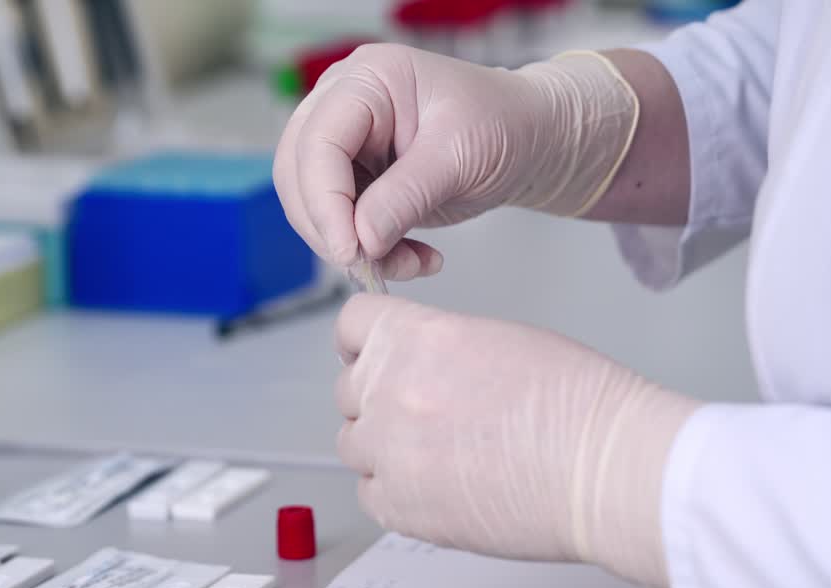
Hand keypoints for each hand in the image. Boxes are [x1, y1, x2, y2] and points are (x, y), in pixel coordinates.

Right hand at [274, 45, 638, 279]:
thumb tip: (360, 240)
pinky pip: (341, 226)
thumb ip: (405, 197)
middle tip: (370, 264)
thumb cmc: (506, 124)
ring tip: (408, 263)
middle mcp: (346, 105)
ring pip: (312, 207)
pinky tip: (414, 258)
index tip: (348, 249)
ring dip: (353, 248)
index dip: (324, 200)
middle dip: (329, 228)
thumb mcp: (460, 158)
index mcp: (369, 80)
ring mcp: (347, 143)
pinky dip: (372, 253)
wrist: (531, 140)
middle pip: (298, 174)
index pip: (318, 141)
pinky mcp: (356, 180)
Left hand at [334, 294, 698, 587]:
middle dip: (380, 397)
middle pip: (348, 390)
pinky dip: (396, 491)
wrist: (603, 470)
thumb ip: (436, 347)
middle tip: (428, 412)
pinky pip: (370, 494)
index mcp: (415, 338)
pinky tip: (441, 485)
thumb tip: (412, 362)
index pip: (350, 326)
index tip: (375, 354)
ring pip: (354, 445)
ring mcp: (389, 453)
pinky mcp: (400, 508)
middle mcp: (390, 391)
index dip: (365, 342)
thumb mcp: (498, 340)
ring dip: (385, 447)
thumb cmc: (576, 404)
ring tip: (441, 453)